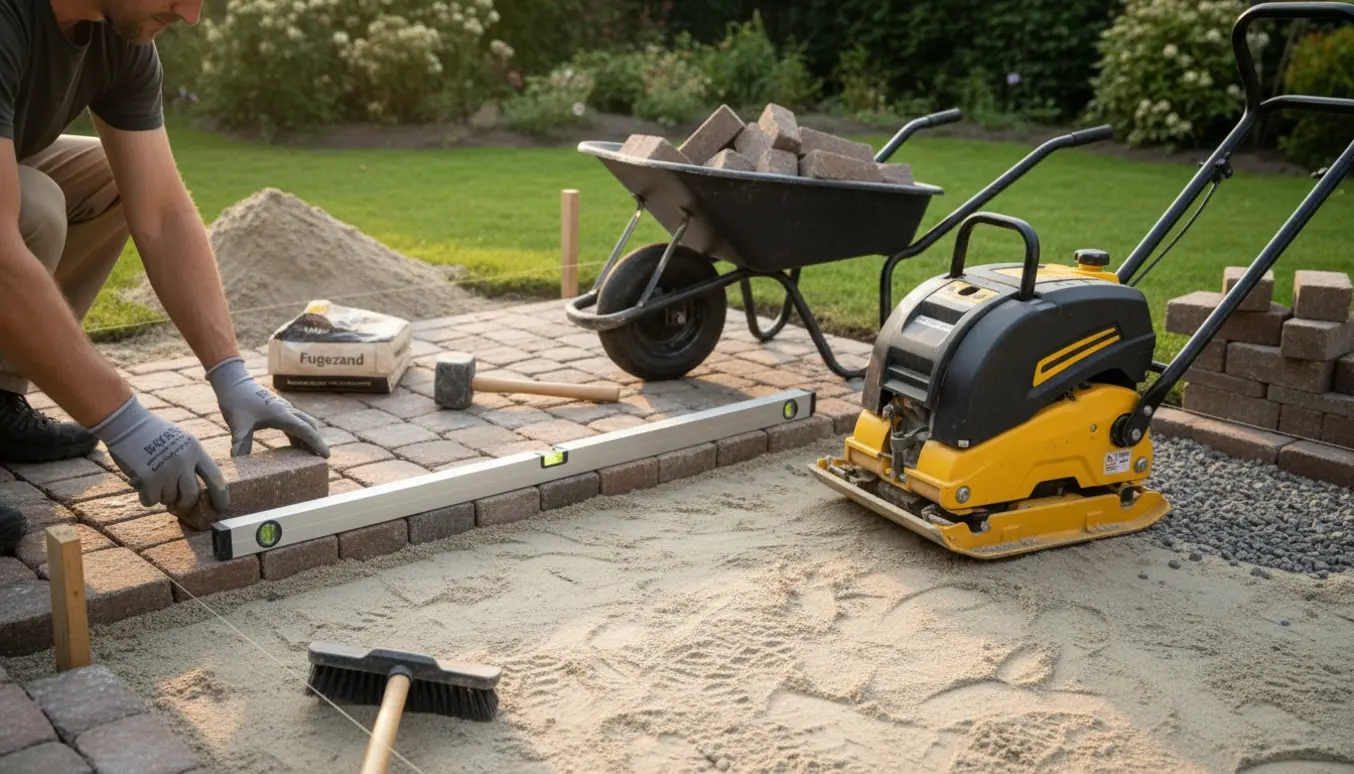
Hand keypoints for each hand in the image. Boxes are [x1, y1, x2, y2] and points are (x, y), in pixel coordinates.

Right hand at [88, 395, 227, 512]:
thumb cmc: (153, 433)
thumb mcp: (181, 440)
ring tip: (153, 482)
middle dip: (185, 504)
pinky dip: (146, 498)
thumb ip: (191, 460)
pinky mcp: (148, 479)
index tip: (222, 507)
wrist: (126, 424)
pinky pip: (151, 500)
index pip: (215, 476)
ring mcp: (166, 470)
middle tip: (178, 506)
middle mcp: (184, 461)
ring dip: (161, 496)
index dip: (220, 494)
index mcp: (195, 450)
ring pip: (169, 498)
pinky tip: (141, 486)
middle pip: (191, 494)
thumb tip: (198, 487)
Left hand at [206, 356, 328, 457]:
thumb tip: (237, 459)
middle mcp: (287, 410)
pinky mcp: (279, 409)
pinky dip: (300, 434)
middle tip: (322, 458)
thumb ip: (240, 442)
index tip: (326, 455)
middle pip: (310, 426)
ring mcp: (284, 409)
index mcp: (281, 414)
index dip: (316, 443)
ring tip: (311, 454)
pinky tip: (296, 446)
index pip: (305, 430)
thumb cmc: (236, 401)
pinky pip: (296, 423)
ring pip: (304, 423)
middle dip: (317, 441)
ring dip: (309, 437)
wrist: (233, 383)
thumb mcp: (238, 424)